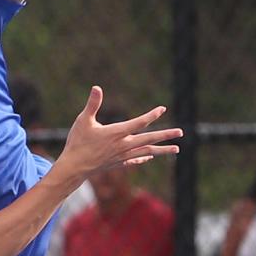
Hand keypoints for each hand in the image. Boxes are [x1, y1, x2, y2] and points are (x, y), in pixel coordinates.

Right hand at [56, 87, 181, 184]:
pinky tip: (150, 156)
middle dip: (166, 135)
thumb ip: (92, 104)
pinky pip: (135, 160)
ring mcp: (122, 156)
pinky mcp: (118, 164)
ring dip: (162, 150)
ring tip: (176, 149)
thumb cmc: (77, 142)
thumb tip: (96, 87)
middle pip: (149, 139)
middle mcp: (123, 146)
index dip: (151, 115)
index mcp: (116, 133)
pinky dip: (145, 157)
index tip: (162, 109)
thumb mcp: (83, 120)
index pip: (139, 123)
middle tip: (181, 132)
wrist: (74, 168)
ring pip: (147, 152)